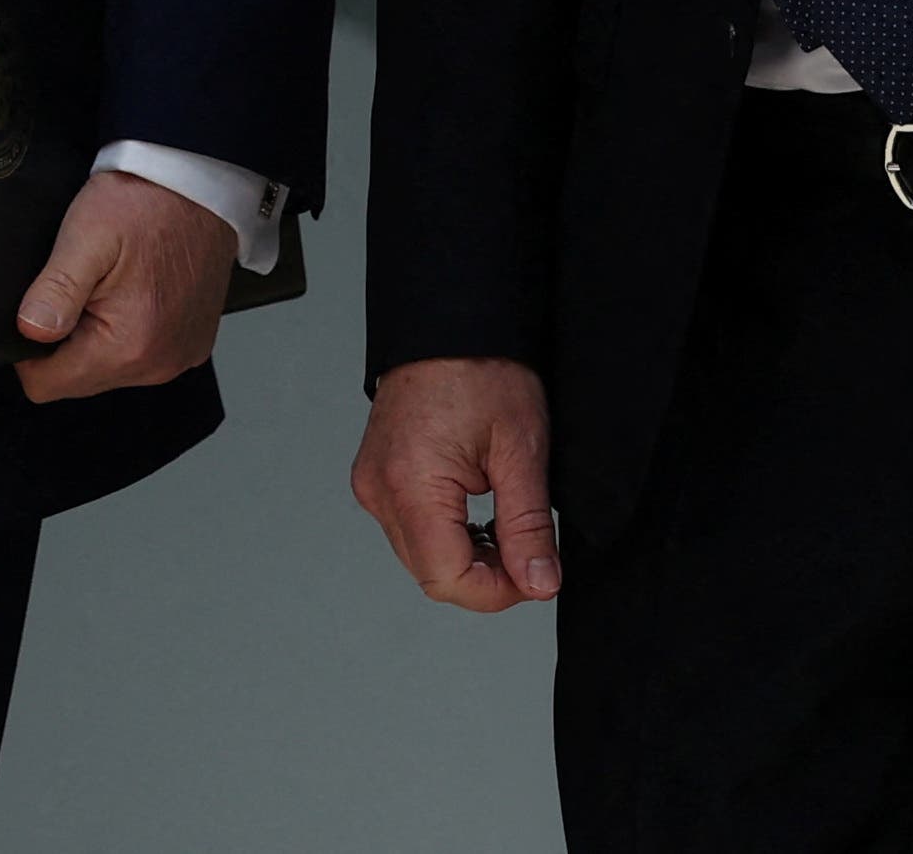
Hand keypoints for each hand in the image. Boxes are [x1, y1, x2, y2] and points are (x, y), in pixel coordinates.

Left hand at [12, 169, 237, 403]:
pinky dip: (129, 330)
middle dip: (68, 340)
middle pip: (79, 379)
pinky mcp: (191, 343)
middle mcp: (160, 363)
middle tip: (83, 286)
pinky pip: (142, 355)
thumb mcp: (86, 236)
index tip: (41, 308)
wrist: (200, 182)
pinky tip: (136, 289)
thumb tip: (28, 331)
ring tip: (111, 283)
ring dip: (99, 335)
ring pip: (109, 368)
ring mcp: (180, 355)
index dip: (29, 351)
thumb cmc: (147, 203)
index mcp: (129, 345)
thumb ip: (55, 290)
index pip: (48, 384)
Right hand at [348, 355, 560, 610]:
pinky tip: (478, 512)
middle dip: (486, 577)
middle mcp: (379, 490)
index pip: (448, 579)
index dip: (497, 592)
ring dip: (466, 557)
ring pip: (420, 556)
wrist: (450, 320)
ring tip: (505, 523)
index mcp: (411, 484)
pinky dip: (447, 534)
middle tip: (529, 551)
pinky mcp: (376, 476)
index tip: (535, 576)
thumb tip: (539, 584)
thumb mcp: (521, 449)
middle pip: (431, 574)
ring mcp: (373, 484)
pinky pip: (410, 529)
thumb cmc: (483, 368)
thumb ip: (529, 526)